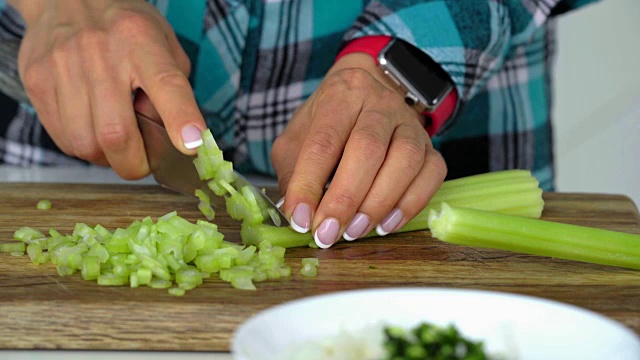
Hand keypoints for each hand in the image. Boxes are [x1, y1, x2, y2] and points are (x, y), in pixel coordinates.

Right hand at [12, 0, 205, 178]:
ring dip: (106, 157)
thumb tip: (176, 136)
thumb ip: (174, 87)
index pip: (166, 84)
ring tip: (114, 140)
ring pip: (85, 144)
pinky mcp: (37, 81)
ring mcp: (63, 67)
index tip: (191, 145)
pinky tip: (91, 128)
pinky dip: (83, 146)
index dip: (180, 119)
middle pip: (116, 133)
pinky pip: (62, 138)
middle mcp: (100, 53)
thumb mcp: (162, 44)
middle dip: (134, 163)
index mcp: (141, 40)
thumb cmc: (124, 28)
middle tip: (142, 162)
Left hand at [271, 53, 446, 247]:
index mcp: (340, 95)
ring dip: (379, 203)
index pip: (323, 141)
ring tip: (355, 231)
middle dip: (345, 198)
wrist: (370, 95)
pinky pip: (431, 173)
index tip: (301, 220)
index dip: (309, 184)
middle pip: (368, 148)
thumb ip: (293, 171)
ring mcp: (410, 123)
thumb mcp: (298, 137)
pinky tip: (386, 224)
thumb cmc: (328, 122)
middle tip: (328, 233)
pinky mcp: (430, 145)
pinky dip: (410, 204)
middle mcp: (379, 103)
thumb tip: (297, 214)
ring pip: (405, 160)